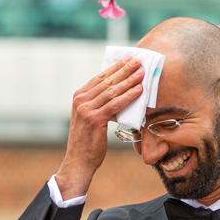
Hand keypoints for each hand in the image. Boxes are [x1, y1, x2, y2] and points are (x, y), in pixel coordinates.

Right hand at [56, 57, 144, 199]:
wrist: (79, 161)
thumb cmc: (88, 141)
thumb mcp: (90, 118)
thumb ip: (100, 104)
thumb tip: (120, 92)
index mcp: (79, 97)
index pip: (99, 78)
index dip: (115, 67)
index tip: (127, 59)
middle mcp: (80, 101)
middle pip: (106, 81)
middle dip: (124, 70)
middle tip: (137, 61)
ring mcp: (86, 109)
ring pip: (112, 91)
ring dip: (129, 81)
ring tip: (141, 73)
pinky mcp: (94, 119)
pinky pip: (115, 104)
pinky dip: (128, 96)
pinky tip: (138, 90)